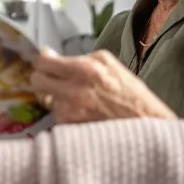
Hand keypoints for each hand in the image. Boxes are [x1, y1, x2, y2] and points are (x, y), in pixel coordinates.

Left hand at [30, 48, 176, 123]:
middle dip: (41, 79)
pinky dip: (65, 114)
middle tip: (52, 80)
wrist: (148, 128)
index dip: (42, 62)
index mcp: (84, 69)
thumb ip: (79, 58)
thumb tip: (51, 55)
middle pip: (36, 81)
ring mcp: (70, 112)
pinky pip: (57, 117)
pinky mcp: (71, 128)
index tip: (46, 63)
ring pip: (46, 100)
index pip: (42, 62)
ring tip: (76, 101)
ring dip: (55, 98)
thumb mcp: (109, 64)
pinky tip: (82, 114)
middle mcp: (73, 90)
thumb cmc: (132, 95)